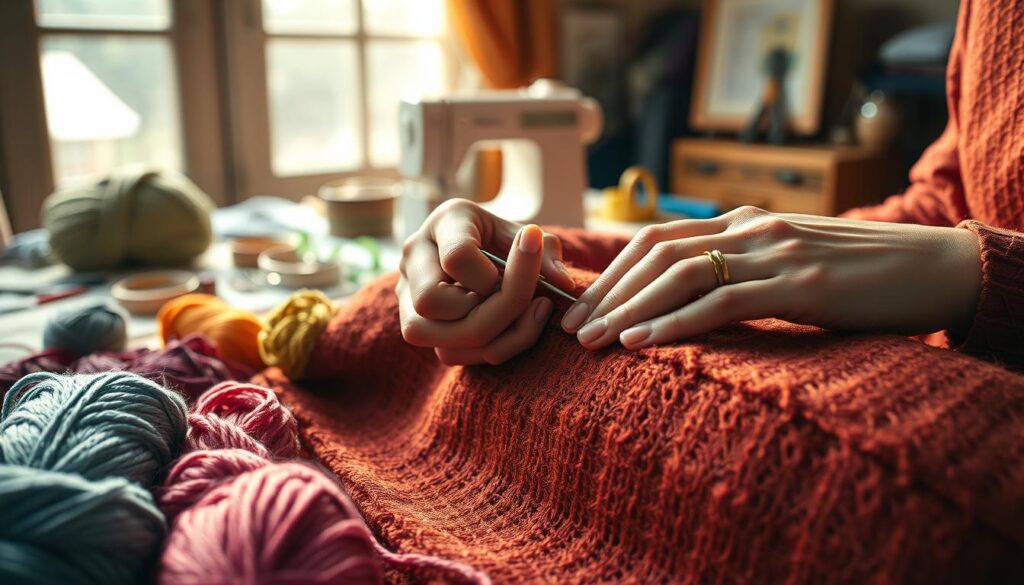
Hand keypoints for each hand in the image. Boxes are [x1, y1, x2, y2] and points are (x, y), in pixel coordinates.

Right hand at [397, 199, 573, 364]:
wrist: (484, 250)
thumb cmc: (508, 240)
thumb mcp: (529, 235)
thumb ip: (546, 252)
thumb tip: (563, 283)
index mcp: (445, 223)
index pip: (457, 258)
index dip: (495, 275)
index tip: (524, 267)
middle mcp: (414, 258)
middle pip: (432, 303)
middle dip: (493, 311)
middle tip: (532, 300)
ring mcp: (407, 296)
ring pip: (437, 338)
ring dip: (494, 336)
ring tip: (524, 315)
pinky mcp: (417, 327)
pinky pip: (451, 354)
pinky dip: (491, 348)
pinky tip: (512, 328)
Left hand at [560, 206, 982, 349]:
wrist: (933, 266)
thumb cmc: (857, 275)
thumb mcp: (787, 267)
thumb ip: (740, 275)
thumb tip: (688, 307)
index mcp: (742, 222)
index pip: (657, 240)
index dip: (611, 273)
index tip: (580, 308)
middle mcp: (749, 229)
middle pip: (655, 252)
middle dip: (606, 292)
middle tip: (570, 329)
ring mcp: (774, 251)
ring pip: (679, 274)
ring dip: (629, 308)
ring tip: (593, 341)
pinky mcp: (799, 283)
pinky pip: (722, 300)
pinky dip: (676, 322)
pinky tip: (643, 343)